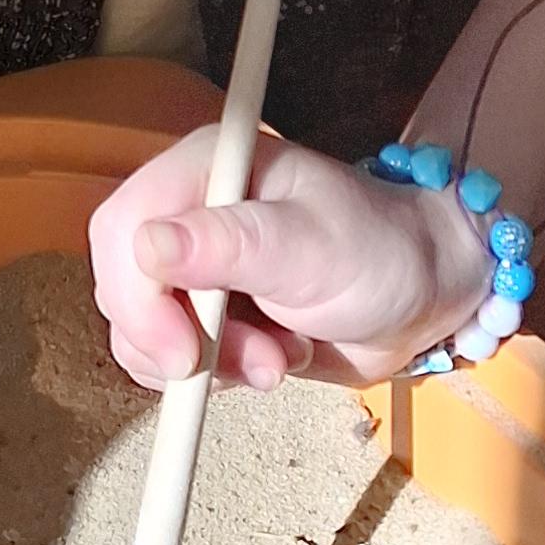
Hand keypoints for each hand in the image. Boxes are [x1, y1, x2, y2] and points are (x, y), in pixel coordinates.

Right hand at [88, 131, 492, 392]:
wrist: (421, 297)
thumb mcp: (311, 246)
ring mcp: (193, 266)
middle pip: (124, 287)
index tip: (183, 353)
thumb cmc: (379, 252)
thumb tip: (148, 245)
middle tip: (257, 362)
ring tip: (278, 358)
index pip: (122, 229)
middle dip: (181, 341)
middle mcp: (188, 212)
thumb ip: (231, 245)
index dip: (138, 298)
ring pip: (143, 332)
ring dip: (207, 364)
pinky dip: (216, 375)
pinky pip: (170, 357)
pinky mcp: (204, 313)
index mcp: (206, 168)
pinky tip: (274, 359)